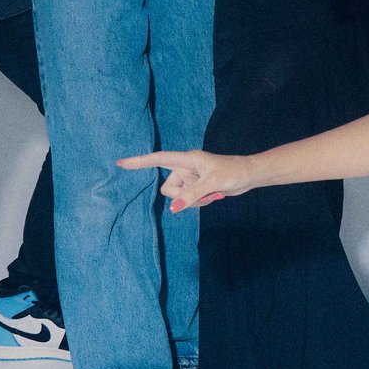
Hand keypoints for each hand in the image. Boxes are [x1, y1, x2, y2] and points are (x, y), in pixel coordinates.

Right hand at [118, 148, 247, 211]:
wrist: (248, 175)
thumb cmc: (232, 172)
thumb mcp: (211, 184)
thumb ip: (191, 195)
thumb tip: (173, 209)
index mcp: (186, 159)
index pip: (158, 159)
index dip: (139, 162)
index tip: (121, 163)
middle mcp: (185, 168)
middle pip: (169, 189)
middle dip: (183, 197)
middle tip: (205, 192)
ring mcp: (190, 179)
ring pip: (178, 198)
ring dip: (193, 201)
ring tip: (212, 193)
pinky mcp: (196, 187)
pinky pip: (188, 200)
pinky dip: (199, 202)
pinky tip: (214, 196)